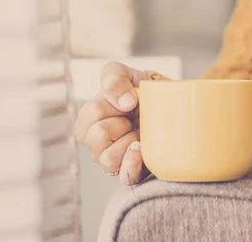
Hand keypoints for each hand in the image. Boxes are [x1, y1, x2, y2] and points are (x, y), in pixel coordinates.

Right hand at [74, 62, 149, 184]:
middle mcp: (95, 145)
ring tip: (140, 132)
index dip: (113, 105)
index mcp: (88, 122)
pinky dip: (132, 164)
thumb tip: (126, 102)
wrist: (163, 105)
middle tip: (132, 117)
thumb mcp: (123, 74)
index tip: (128, 101)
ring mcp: (112, 161)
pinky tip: (141, 149)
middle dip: (121, 122)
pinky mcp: (132, 172)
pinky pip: (125, 178)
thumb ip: (114, 78)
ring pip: (108, 159)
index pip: (92, 113)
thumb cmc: (136, 91)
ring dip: (129, 141)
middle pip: (97, 137)